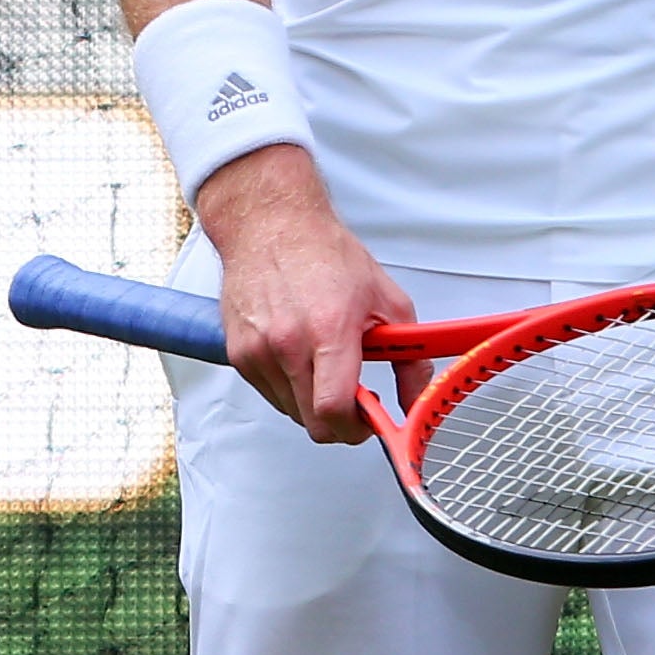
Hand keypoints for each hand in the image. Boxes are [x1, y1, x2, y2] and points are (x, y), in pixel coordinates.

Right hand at [194, 144, 411, 442]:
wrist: (271, 225)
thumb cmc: (326, 255)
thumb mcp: (388, 300)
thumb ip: (409, 359)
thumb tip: (416, 402)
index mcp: (328, 329)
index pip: (334, 410)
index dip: (355, 428)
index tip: (368, 421)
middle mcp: (287, 343)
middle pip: (313, 422)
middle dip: (339, 421)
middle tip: (354, 399)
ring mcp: (258, 350)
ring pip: (291, 412)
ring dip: (312, 403)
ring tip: (324, 364)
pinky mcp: (239, 353)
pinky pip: (270, 394)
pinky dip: (289, 388)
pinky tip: (300, 356)